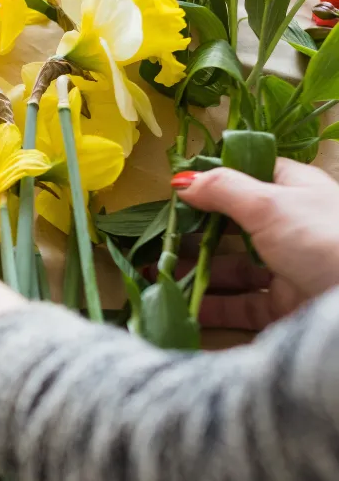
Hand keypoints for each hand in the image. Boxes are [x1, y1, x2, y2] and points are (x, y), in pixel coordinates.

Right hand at [174, 159, 338, 324]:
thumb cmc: (322, 239)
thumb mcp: (268, 204)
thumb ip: (222, 189)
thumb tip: (181, 180)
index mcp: (297, 191)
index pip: (252, 174)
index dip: (216, 179)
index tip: (178, 189)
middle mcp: (293, 227)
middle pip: (235, 225)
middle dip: (195, 231)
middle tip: (158, 236)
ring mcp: (289, 268)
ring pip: (234, 267)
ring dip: (196, 270)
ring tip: (158, 272)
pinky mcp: (285, 306)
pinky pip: (241, 304)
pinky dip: (213, 306)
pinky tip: (184, 304)